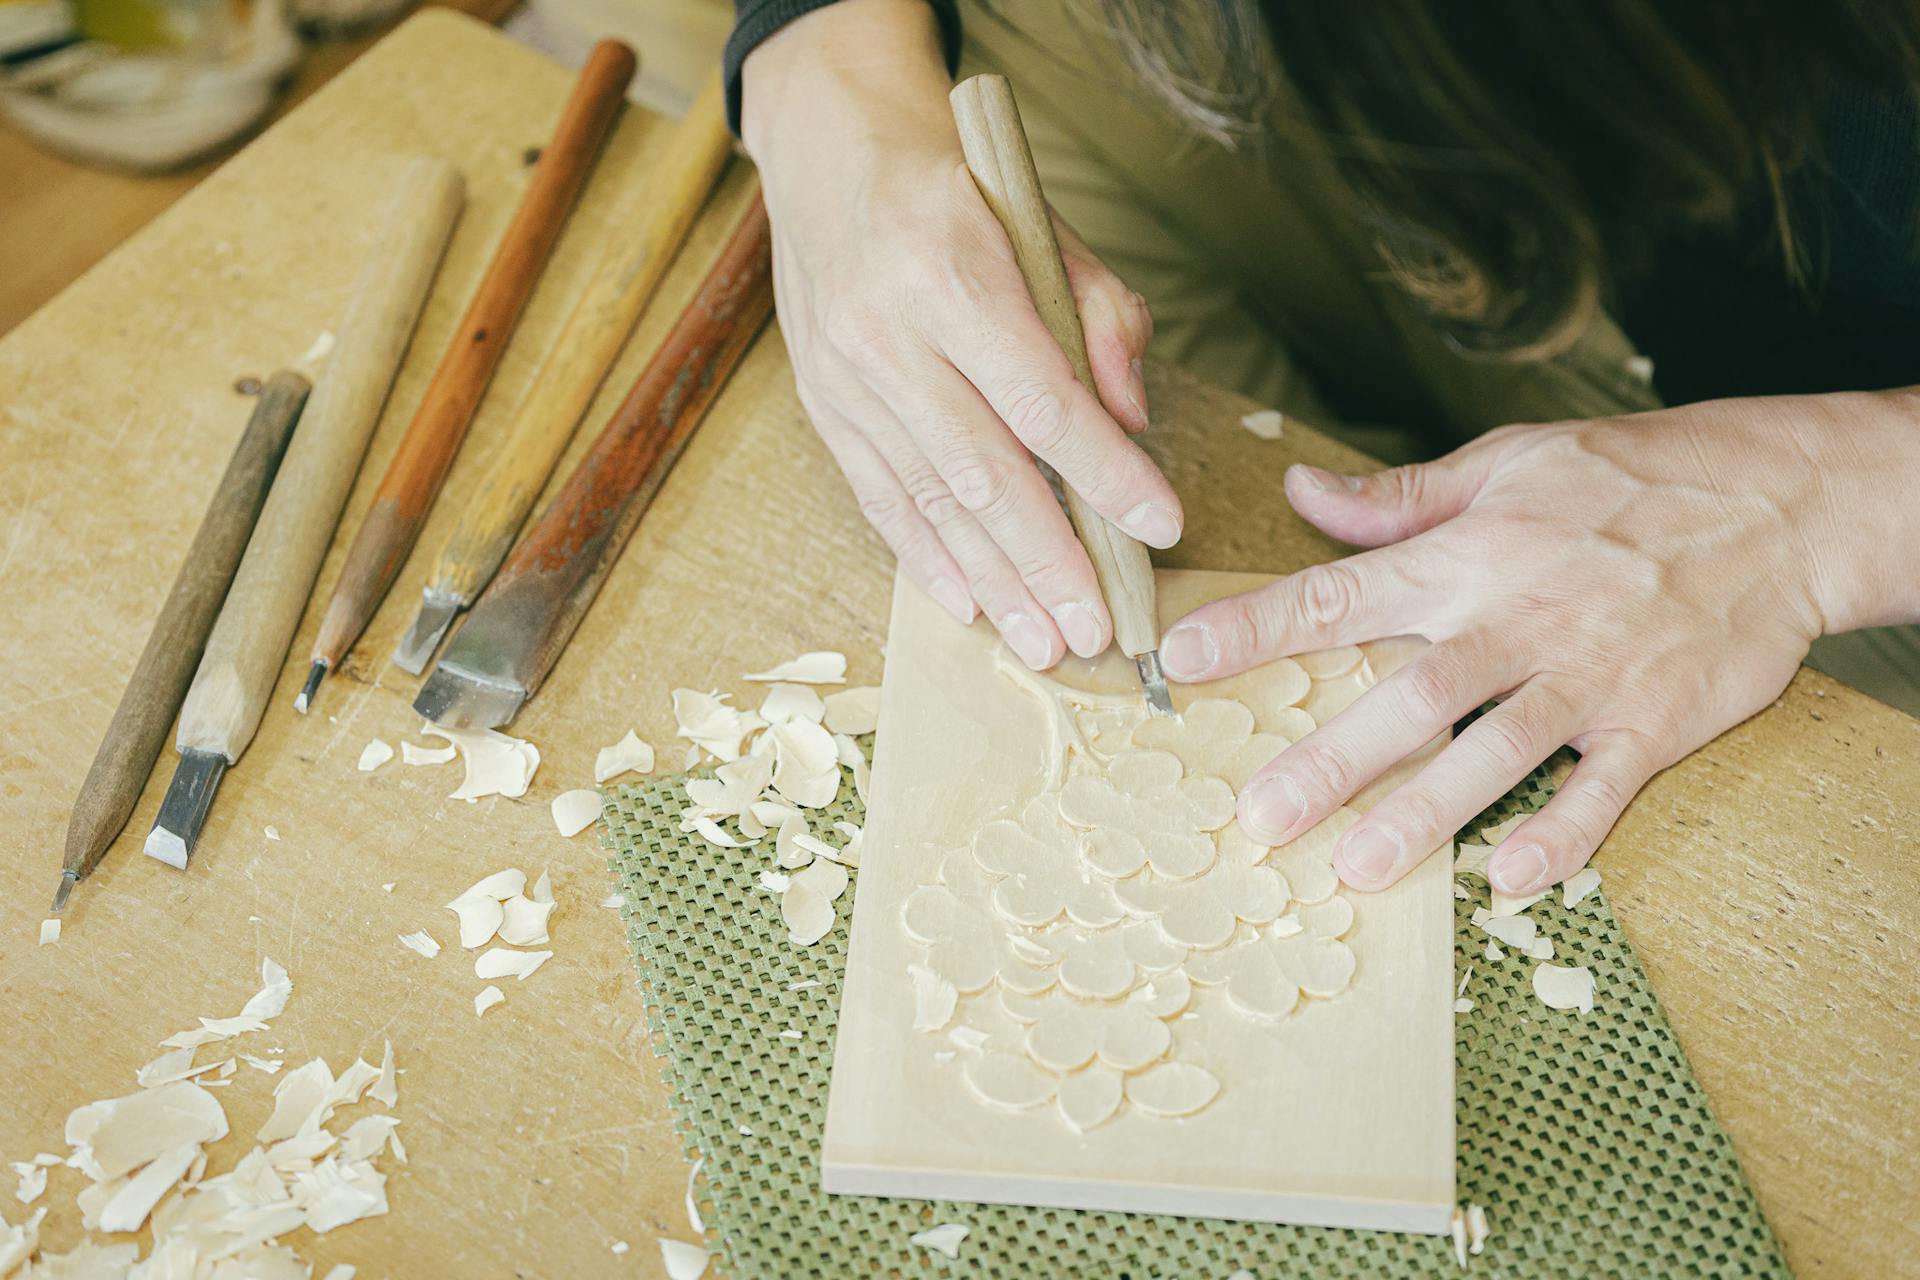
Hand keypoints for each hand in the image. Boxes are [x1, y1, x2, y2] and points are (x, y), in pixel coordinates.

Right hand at [741, 0, 1180, 669]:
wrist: (831, 154)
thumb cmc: (956, 190)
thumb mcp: (1044, 223)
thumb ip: (1100, 316)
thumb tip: (1132, 421)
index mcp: (952, 272)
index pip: (1043, 399)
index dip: (1105, 472)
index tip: (1160, 525)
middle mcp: (887, 333)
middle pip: (983, 471)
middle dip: (1048, 561)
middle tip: (1098, 628)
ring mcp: (845, 378)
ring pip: (930, 500)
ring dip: (993, 581)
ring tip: (1043, 640)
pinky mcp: (822, 407)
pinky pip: (879, 498)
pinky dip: (926, 558)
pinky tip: (968, 604)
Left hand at [1159, 391, 1919, 895]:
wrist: (1782, 502)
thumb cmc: (1635, 478)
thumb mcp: (1508, 463)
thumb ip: (1398, 497)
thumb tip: (1300, 491)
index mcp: (1469, 556)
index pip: (1341, 593)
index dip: (1258, 625)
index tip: (1182, 657)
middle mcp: (1517, 621)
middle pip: (1411, 696)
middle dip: (1333, 758)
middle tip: (1261, 817)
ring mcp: (1587, 676)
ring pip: (1496, 752)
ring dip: (1427, 814)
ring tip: (1360, 870)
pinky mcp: (1654, 722)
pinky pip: (1602, 789)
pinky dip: (1562, 835)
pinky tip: (1509, 880)